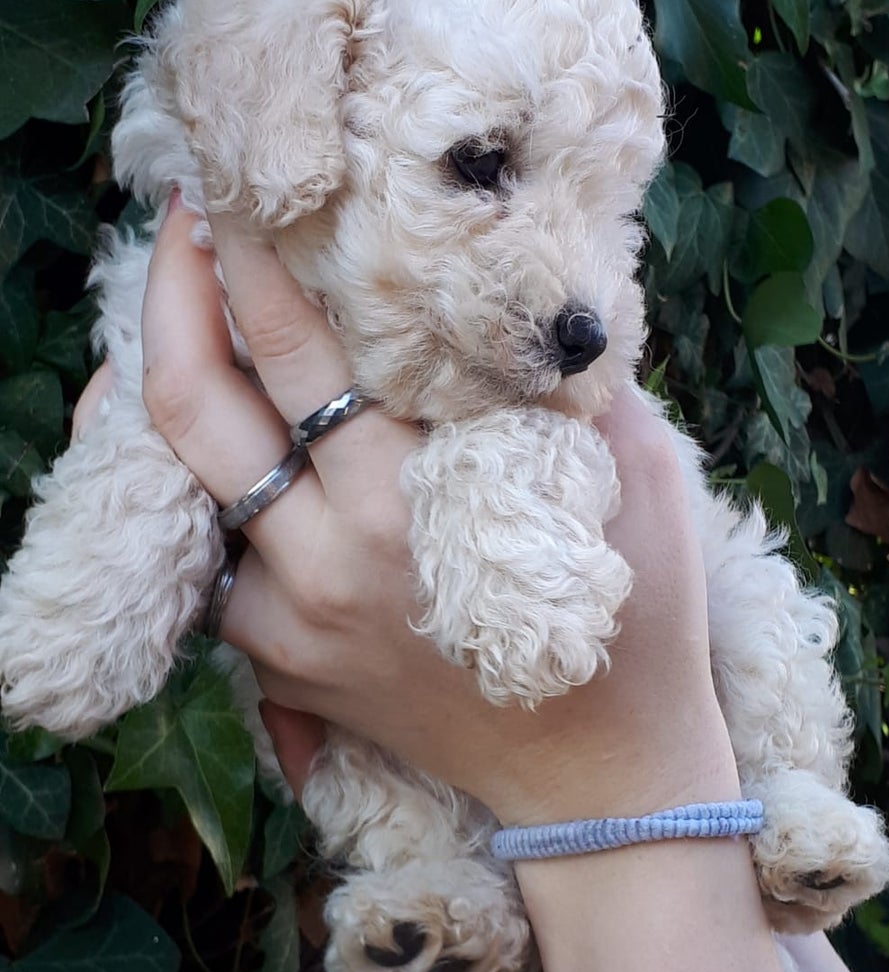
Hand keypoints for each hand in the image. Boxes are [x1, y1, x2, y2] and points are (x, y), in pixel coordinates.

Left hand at [139, 203, 739, 825]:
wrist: (603, 781)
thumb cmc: (639, 621)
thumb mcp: (638, 474)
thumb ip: (570, 377)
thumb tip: (526, 285)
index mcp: (412, 501)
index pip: (298, 349)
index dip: (255, 256)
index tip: (244, 190)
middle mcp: (329, 560)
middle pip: (198, 404)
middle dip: (174, 293)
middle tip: (184, 221)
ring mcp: (292, 623)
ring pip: (183, 483)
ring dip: (166, 387)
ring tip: (180, 310)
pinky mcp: (282, 665)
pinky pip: (216, 558)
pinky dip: (204, 487)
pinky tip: (220, 433)